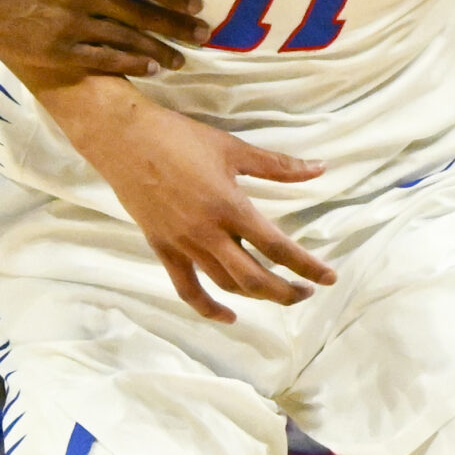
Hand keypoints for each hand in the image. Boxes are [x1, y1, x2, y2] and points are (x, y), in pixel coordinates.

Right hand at [0, 0, 208, 78]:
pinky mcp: (55, 52)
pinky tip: (148, 68)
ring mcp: (68, 27)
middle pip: (140, 14)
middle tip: (205, 35)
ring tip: (181, 58)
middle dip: (176, 26)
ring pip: (125, 40)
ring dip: (158, 51)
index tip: (195, 3)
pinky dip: (128, 64)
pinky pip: (101, 61)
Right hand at [49, 79, 335, 323]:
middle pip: (254, 278)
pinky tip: (228, 316)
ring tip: (278, 294)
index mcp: (230, 206)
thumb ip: (278, 165)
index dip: (307, 266)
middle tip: (307, 291)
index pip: (277, 246)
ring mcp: (183, 244)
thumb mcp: (233, 148)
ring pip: (226, 285)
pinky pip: (187, 288)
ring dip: (256, 296)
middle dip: (286, 291)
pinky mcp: (163, 248)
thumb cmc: (180, 138)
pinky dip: (208, 308)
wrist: (124, 139)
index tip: (329, 278)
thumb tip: (320, 168)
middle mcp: (208, 233)